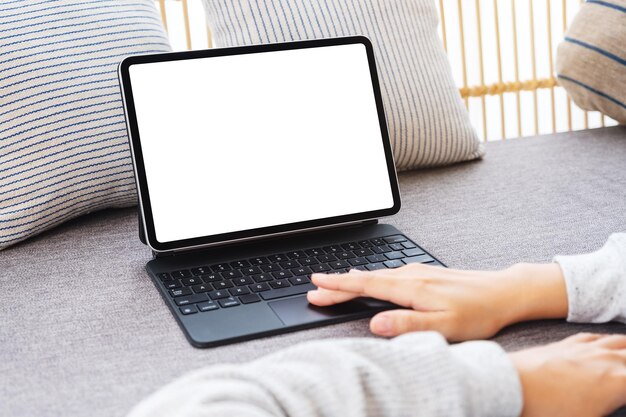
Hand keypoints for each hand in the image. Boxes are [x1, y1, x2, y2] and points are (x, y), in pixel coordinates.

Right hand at [307, 263, 567, 340]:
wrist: (504, 291)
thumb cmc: (478, 312)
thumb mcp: (444, 326)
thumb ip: (408, 325)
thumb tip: (375, 323)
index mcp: (410, 288)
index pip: (365, 287)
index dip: (338, 288)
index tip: (316, 287)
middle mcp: (411, 276)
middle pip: (365, 278)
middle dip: (337, 283)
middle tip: (314, 287)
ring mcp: (418, 272)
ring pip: (376, 274)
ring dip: (352, 279)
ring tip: (334, 282)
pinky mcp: (425, 273)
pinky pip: (389, 273)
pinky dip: (371, 276)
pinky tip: (371, 278)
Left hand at [511, 333, 625, 416]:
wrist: (511, 383)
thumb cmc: (547, 411)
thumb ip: (608, 411)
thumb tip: (613, 405)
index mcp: (619, 382)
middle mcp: (608, 359)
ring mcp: (586, 348)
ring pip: (621, 342)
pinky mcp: (567, 344)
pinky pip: (597, 336)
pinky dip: (611, 340)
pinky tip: (611, 342)